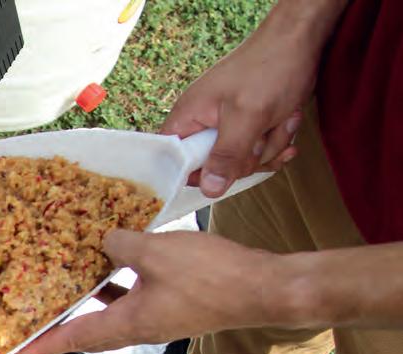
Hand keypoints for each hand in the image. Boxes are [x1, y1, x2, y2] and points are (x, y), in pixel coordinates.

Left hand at [14, 229, 278, 353]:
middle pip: (84, 330)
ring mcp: (155, 318)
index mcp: (125, 324)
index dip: (38, 346)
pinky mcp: (172, 305)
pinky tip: (112, 259)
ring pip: (108, 311)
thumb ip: (120, 244)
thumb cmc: (211, 277)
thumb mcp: (154, 253)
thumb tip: (103, 240)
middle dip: (55, 325)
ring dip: (85, 300)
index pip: (70, 339)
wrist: (264, 289)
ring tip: (60, 283)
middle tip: (28, 316)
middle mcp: (136, 328)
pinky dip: (116, 283)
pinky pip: (132, 296)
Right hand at [162, 3, 334, 196]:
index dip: (196, 174)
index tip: (222, 169)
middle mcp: (203, 125)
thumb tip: (209, 189)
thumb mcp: (247, 115)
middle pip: (215, 168)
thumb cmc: (269, 66)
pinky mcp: (247, 128)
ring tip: (279, 117)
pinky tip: (287, 123)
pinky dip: (276, 141)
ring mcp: (226, 127)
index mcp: (189, 118)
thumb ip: (227, 155)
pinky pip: (257, 153)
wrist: (300, 40)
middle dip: (247, 156)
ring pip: (242, 162)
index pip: (176, 163)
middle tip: (260, 132)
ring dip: (268, 145)